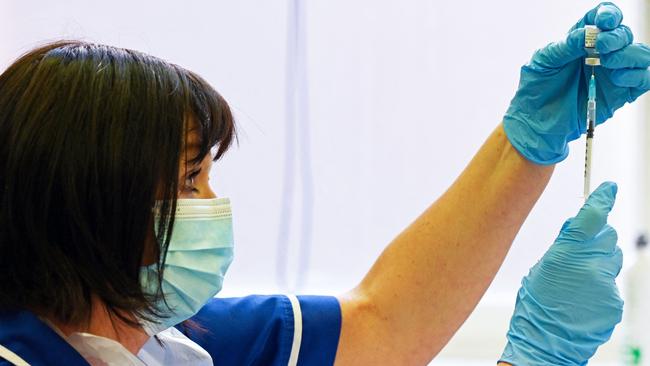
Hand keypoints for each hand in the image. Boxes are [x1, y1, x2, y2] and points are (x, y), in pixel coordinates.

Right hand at [499, 182, 622, 365]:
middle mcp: (592, 267)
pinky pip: (610, 285)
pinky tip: (582, 300)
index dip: (602, 200)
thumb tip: (576, 230)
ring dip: (598, 265)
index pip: (592, 217)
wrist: (545, 343)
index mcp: (568, 253)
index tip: (609, 189)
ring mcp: (606, 286)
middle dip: (596, 241)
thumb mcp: (540, 269)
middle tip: (579, 254)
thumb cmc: (535, 307)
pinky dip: (599, 288)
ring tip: (577, 284)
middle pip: (607, 238)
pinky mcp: (614, 303)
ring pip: (610, 262)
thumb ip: (562, 247)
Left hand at [504, 2, 647, 164]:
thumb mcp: (543, 62)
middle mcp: (602, 54)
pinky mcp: (620, 94)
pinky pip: (643, 79)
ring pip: (641, 54)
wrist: (535, 121)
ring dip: (629, 54)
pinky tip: (617, 79)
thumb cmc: (536, 88)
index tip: (604, 22)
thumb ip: (565, 46)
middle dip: (617, 37)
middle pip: (624, 34)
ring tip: (607, 63)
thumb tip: (588, 34)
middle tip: (601, 47)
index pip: (605, 16)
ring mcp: (613, 74)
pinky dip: (636, 75)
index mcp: (582, 40)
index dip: (610, 14)